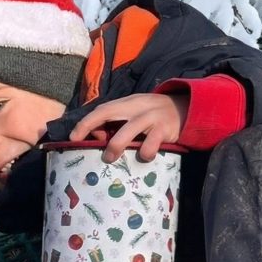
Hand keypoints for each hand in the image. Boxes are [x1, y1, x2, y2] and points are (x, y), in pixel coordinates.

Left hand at [68, 92, 186, 161]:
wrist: (189, 108)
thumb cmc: (155, 116)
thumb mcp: (136, 114)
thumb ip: (118, 123)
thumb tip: (97, 139)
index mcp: (127, 103)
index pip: (101, 109)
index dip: (85, 123)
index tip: (72, 137)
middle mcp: (137, 107)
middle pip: (108, 112)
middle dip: (90, 126)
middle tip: (81, 145)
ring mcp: (152, 117)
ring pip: (129, 129)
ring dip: (116, 145)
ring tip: (110, 158)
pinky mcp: (165, 129)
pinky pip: (151, 143)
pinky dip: (145, 152)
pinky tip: (144, 157)